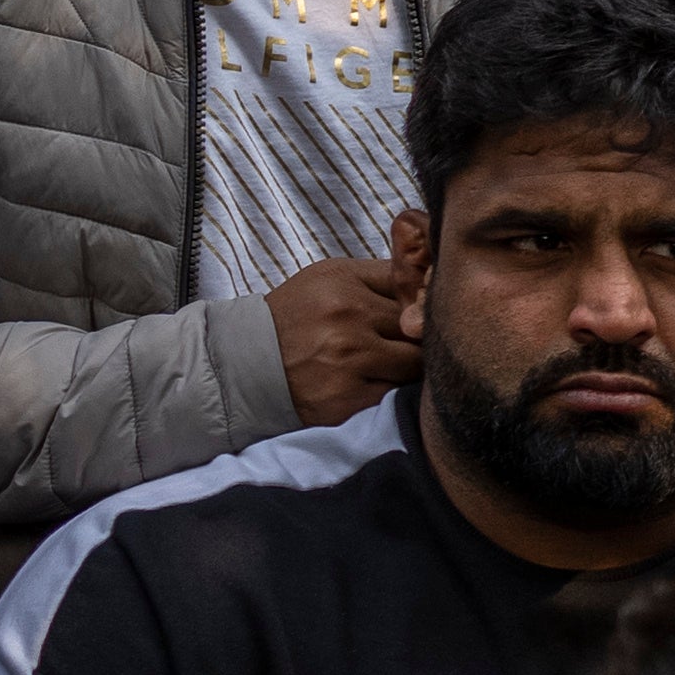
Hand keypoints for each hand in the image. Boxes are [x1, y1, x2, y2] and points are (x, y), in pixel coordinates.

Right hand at [264, 235, 422, 426]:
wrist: (243, 365)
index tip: (421, 311)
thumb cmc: (294, 317)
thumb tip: (431, 277)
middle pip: (420, 329)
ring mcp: (349, 363)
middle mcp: (349, 322)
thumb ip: (380, 275)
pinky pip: (395, 392)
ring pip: (415, 364)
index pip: (415, 290)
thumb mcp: (329, 278)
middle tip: (408, 339)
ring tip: (390, 361)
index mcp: (346, 287)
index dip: (423, 302)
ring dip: (410, 364)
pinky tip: (372, 381)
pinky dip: (391, 388)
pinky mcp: (347, 399)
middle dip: (420, 335)